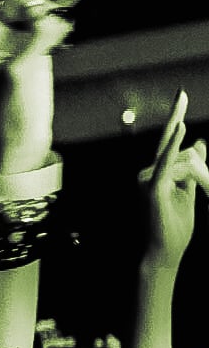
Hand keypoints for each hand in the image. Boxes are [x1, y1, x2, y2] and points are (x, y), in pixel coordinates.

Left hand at [0, 0, 84, 167]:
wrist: (19, 149)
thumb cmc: (6, 118)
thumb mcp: (18, 77)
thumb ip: (34, 39)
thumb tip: (50, 15)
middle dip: (29, 2)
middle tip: (38, 32)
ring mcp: (14, 39)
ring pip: (33, 4)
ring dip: (48, 8)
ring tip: (56, 32)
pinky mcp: (34, 48)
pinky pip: (48, 18)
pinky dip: (60, 7)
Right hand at [138, 89, 208, 269]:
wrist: (164, 253)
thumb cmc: (174, 227)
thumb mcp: (190, 191)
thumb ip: (193, 168)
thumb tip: (200, 143)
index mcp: (156, 173)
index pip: (168, 140)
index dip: (175, 115)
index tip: (182, 94)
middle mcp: (147, 173)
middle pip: (180, 151)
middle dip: (192, 155)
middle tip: (185, 108)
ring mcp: (147, 180)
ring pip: (181, 159)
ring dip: (196, 174)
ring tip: (194, 194)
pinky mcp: (152, 188)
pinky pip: (167, 163)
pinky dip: (174, 147)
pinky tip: (182, 127)